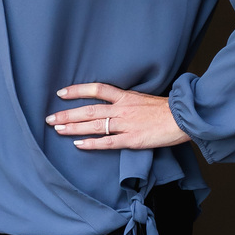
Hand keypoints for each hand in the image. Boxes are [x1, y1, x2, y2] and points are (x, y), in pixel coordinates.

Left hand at [45, 83, 186, 151]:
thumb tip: (114, 103)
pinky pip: (107, 142)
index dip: (77, 90)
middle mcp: (122, 109)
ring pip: (94, 125)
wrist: (184, 118)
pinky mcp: (132, 140)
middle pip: (89, 110)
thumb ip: (128, 101)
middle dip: (67, 114)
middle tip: (50, 118)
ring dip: (74, 128)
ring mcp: (126, 125)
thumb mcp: (145, 98)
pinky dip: (92, 143)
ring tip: (57, 129)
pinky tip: (78, 145)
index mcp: (125, 97)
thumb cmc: (167, 110)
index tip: (61, 93)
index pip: (96, 89)